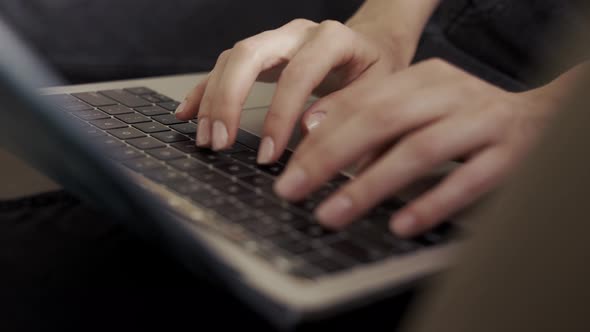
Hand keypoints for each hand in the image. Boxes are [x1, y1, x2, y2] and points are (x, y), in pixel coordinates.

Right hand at [175, 18, 414, 163]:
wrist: (374, 43)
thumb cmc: (377, 68)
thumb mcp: (378, 90)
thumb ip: (348, 108)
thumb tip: (308, 130)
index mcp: (332, 39)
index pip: (298, 74)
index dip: (280, 115)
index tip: (269, 155)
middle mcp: (298, 33)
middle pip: (249, 54)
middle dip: (229, 100)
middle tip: (219, 142)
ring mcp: (276, 39)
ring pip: (231, 59)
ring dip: (213, 99)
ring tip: (205, 138)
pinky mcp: (262, 53)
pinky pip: (225, 67)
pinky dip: (204, 90)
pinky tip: (188, 112)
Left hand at [274, 59, 556, 236]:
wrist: (541, 116)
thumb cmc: (464, 116)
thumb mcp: (416, 106)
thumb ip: (369, 116)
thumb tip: (312, 130)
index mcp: (422, 78)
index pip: (361, 104)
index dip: (320, 137)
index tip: (288, 169)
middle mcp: (449, 93)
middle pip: (382, 120)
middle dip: (330, 157)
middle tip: (293, 190)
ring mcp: (480, 121)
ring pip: (419, 150)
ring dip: (370, 185)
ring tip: (333, 214)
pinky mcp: (508, 153)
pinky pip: (467, 181)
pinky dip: (431, 203)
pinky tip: (400, 225)